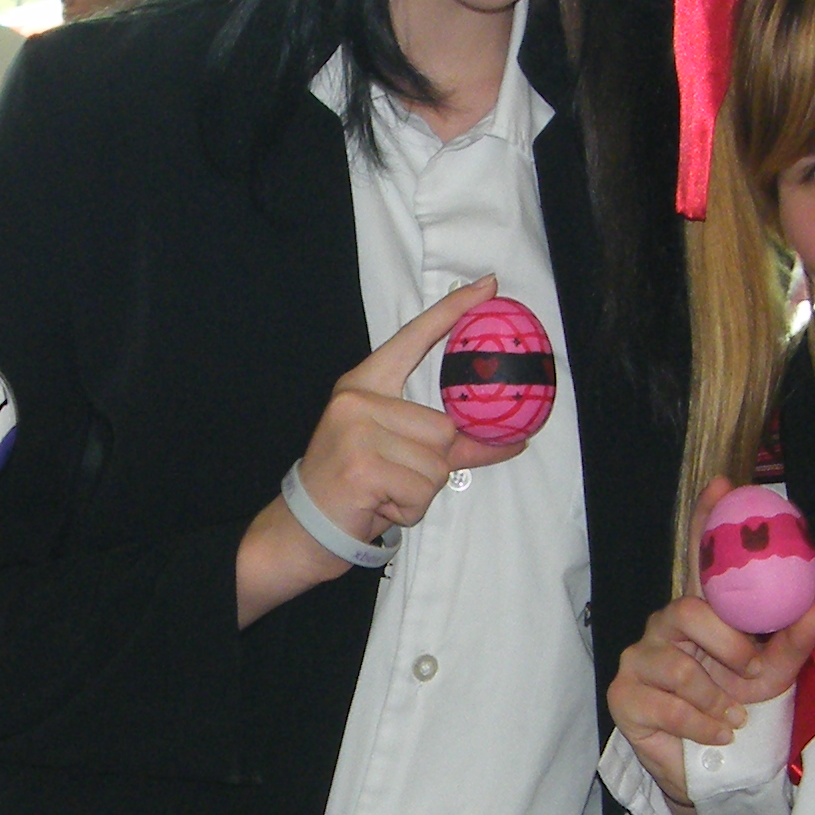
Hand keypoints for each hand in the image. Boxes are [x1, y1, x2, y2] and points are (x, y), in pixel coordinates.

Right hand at [294, 276, 531, 540]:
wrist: (302, 530)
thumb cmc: (354, 489)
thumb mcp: (397, 455)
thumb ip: (451, 443)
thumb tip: (512, 439)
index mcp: (364, 385)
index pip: (414, 338)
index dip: (452, 312)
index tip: (489, 285)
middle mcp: (358, 400)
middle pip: (444, 429)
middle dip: (432, 467)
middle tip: (392, 480)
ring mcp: (357, 431)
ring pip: (437, 465)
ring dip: (420, 492)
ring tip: (384, 494)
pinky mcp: (362, 467)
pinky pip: (422, 491)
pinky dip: (409, 510)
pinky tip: (378, 507)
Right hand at [608, 481, 814, 809]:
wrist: (711, 767)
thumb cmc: (738, 708)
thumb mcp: (775, 672)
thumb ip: (797, 637)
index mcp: (700, 612)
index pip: (698, 557)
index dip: (706, 520)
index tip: (724, 484)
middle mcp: (664, 627)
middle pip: (688, 610)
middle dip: (727, 643)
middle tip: (751, 668)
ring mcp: (639, 659)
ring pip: (678, 665)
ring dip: (717, 698)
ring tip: (734, 716)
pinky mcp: (624, 696)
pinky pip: (666, 704)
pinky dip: (702, 724)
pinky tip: (717, 734)